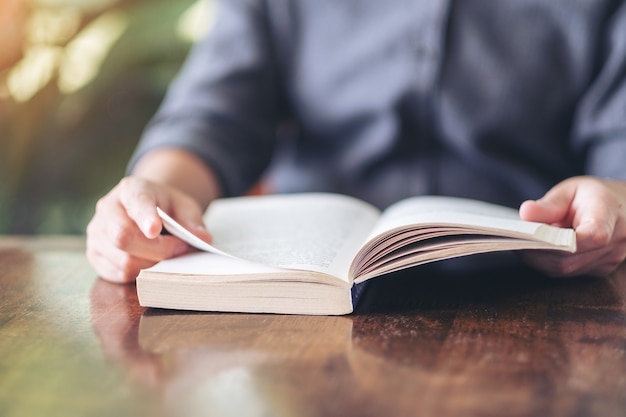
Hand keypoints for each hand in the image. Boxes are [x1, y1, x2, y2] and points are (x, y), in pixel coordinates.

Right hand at [86, 176, 211, 282]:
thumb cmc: (166, 207)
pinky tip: (150, 262)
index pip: (136, 203)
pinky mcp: (95, 254)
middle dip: (156, 250)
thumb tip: (202, 238)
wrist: (146, 208)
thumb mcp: (184, 206)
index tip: (155, 230)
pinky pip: (117, 273)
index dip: (145, 218)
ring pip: (122, 260)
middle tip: (180, 248)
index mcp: (131, 189)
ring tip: (166, 255)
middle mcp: (107, 209)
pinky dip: (139, 274)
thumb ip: (192, 220)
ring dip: (150, 265)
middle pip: (123, 237)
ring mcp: (96, 233)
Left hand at [519, 176, 625, 276]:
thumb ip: (549, 204)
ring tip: (520, 243)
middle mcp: (616, 241)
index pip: (593, 235)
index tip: (536, 236)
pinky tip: (536, 250)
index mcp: (610, 214)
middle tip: (512, 240)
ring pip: (566, 268)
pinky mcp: (600, 270)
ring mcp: (609, 259)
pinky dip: (548, 262)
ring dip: (539, 258)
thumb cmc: (590, 197)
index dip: (563, 241)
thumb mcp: (570, 190)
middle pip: (571, 257)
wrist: (616, 209)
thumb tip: (525, 214)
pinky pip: (568, 272)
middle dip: (538, 251)